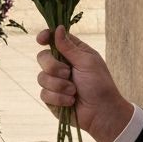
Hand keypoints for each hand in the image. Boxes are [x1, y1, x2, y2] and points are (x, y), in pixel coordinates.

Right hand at [36, 26, 133, 141]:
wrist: (101, 113)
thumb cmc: (99, 85)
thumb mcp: (86, 62)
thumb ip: (69, 47)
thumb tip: (58, 28)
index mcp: (72, 53)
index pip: (53, 39)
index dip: (45, 37)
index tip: (41, 40)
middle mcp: (61, 65)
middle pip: (42, 57)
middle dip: (53, 67)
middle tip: (68, 73)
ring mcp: (55, 82)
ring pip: (41, 77)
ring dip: (59, 85)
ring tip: (74, 92)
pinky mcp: (51, 98)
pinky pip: (44, 94)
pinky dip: (59, 98)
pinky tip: (70, 102)